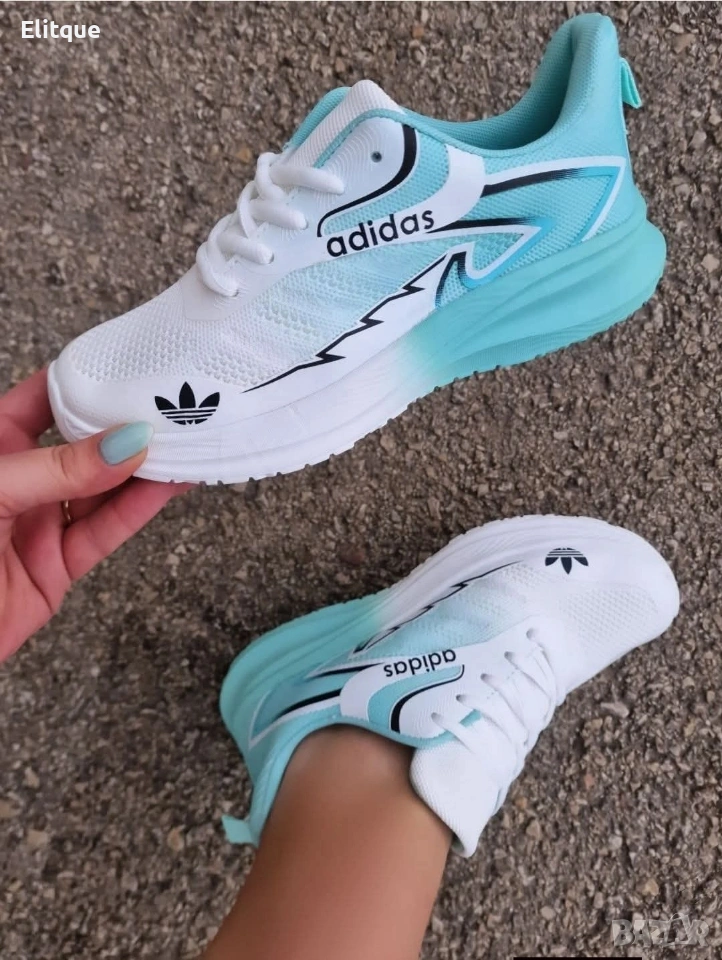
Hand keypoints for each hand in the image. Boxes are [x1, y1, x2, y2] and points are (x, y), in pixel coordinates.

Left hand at [0, 369, 188, 660]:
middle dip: (125, 425)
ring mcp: (37, 523)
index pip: (42, 400)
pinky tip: (169, 485)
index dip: (86, 381)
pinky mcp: (56, 567)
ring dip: (143, 467)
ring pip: (101, 488)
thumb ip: (56, 470)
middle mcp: (16, 480)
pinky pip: (104, 532)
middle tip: (173, 406)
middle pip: (81, 444)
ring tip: (186, 441)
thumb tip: (125, 443)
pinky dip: (139, 509)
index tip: (132, 366)